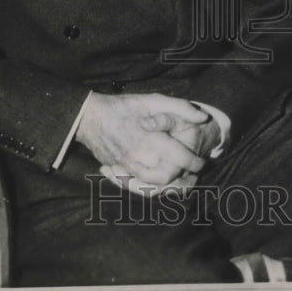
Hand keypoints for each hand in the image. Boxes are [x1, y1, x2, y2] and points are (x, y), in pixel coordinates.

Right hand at [77, 92, 209, 189]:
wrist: (89, 116)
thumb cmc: (123, 106)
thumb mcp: (153, 100)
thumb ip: (180, 107)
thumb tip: (203, 118)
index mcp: (152, 140)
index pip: (180, 159)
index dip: (194, 162)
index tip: (201, 161)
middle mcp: (140, 157)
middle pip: (167, 178)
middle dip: (183, 180)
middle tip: (193, 176)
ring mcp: (127, 167)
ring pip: (152, 187)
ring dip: (169, 189)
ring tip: (180, 184)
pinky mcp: (117, 171)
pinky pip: (135, 187)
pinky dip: (148, 190)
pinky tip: (156, 187)